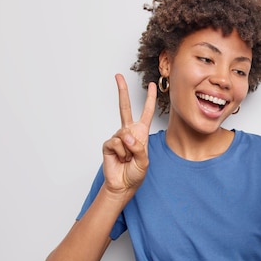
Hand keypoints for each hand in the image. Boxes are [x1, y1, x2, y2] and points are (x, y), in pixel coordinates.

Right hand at [101, 74, 156, 194]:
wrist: (123, 185)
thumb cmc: (136, 173)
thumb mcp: (144, 160)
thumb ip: (138, 147)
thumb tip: (126, 137)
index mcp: (141, 133)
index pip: (146, 112)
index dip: (150, 99)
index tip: (152, 85)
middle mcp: (129, 132)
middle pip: (124, 107)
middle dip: (122, 91)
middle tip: (118, 76)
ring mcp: (118, 137)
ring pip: (123, 135)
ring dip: (128, 150)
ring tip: (128, 159)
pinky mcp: (108, 145)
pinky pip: (115, 143)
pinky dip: (120, 153)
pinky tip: (120, 159)